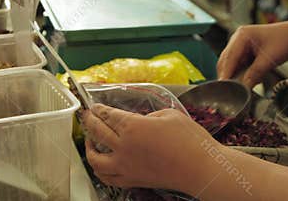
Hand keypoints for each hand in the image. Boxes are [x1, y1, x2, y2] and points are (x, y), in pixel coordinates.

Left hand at [83, 104, 218, 194]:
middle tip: (86, 116)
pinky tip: (101, 164)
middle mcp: (124, 147)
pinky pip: (107, 177)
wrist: (201, 168)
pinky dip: (99, 170)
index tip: (95, 106)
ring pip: (95, 159)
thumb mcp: (170, 115)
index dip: (99, 109)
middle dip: (89, 121)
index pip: (108, 115)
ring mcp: (126, 166)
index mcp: (133, 127)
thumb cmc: (190, 140)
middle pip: (97, 132)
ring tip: (90, 141)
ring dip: (89, 148)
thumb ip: (149, 115)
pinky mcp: (133, 180)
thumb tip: (141, 121)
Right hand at [217, 22, 287, 87]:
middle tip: (229, 93)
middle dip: (227, 77)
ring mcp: (240, 46)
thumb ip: (255, 74)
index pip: (229, 57)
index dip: (226, 73)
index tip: (223, 88)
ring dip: (234, 77)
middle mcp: (237, 39)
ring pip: (230, 66)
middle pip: (225, 62)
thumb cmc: (287, 41)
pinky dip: (241, 76)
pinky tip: (246, 84)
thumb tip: (243, 89)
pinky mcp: (244, 53)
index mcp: (242, 35)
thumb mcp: (270, 59)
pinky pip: (238, 67)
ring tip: (238, 90)